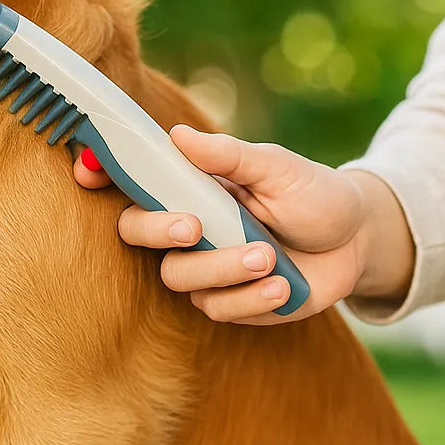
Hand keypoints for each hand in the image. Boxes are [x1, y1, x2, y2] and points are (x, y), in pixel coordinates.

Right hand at [74, 125, 414, 324]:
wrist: (357, 240)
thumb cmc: (313, 192)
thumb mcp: (277, 167)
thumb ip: (229, 156)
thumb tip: (177, 136)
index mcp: (192, 184)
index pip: (134, 179)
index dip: (101, 173)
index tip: (87, 170)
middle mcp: (189, 224)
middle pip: (135, 232)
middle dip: (156, 230)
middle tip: (194, 226)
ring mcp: (206, 266)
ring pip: (178, 277)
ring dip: (221, 268)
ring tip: (269, 256)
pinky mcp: (231, 302)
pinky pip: (218, 309)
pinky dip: (250, 297)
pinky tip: (282, 284)